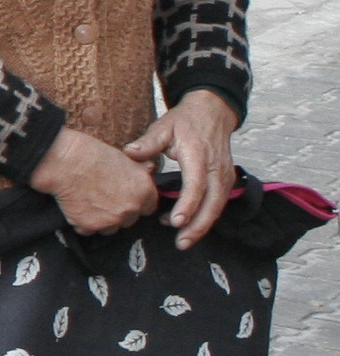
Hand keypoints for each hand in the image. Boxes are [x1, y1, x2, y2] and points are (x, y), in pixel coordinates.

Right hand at [32, 124, 160, 237]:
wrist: (65, 161)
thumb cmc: (91, 154)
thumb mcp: (124, 157)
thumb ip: (138, 170)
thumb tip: (148, 169)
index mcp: (144, 190)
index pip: (148, 207)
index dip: (135, 203)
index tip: (124, 199)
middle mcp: (132, 207)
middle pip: (128, 220)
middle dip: (117, 213)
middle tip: (101, 199)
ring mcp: (112, 219)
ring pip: (109, 228)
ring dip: (100, 220)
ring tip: (86, 203)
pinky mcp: (90, 225)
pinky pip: (87, 230)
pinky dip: (80, 222)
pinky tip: (74, 207)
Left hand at [127, 88, 241, 243]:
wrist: (212, 112)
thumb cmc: (185, 120)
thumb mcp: (164, 126)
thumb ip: (148, 142)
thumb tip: (129, 153)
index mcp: (199, 157)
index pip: (196, 186)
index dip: (188, 205)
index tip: (176, 221)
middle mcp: (216, 169)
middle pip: (213, 203)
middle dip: (199, 226)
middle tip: (182, 243)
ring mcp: (224, 175)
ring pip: (218, 206)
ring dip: (202, 225)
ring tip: (183, 240)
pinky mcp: (225, 180)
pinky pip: (218, 202)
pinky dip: (206, 216)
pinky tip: (187, 225)